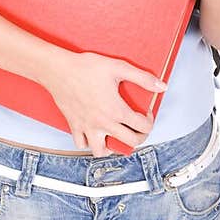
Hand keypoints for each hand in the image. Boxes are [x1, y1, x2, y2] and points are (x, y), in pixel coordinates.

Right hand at [44, 51, 166, 155]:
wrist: (57, 70)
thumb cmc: (85, 67)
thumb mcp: (118, 67)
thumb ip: (143, 78)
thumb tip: (162, 86)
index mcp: (116, 111)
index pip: (142, 127)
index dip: (150, 120)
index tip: (146, 112)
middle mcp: (103, 124)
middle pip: (130, 143)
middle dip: (140, 136)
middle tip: (138, 127)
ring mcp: (87, 128)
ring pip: (103, 151)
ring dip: (112, 147)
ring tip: (116, 136)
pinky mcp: (74, 126)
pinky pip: (81, 144)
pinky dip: (88, 143)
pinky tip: (94, 134)